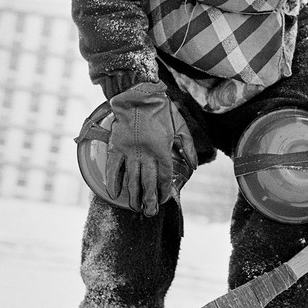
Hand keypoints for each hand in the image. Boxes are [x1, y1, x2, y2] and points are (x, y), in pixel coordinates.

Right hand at [106, 81, 196, 216]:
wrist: (138, 95)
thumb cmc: (161, 109)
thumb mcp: (180, 125)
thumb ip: (188, 146)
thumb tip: (193, 165)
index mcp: (163, 149)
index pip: (164, 176)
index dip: (164, 190)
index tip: (163, 200)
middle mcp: (147, 154)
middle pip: (148, 182)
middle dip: (149, 199)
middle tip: (150, 212)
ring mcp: (130, 151)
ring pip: (132, 179)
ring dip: (134, 195)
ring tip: (136, 208)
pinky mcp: (117, 146)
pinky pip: (114, 168)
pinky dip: (113, 181)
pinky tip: (114, 193)